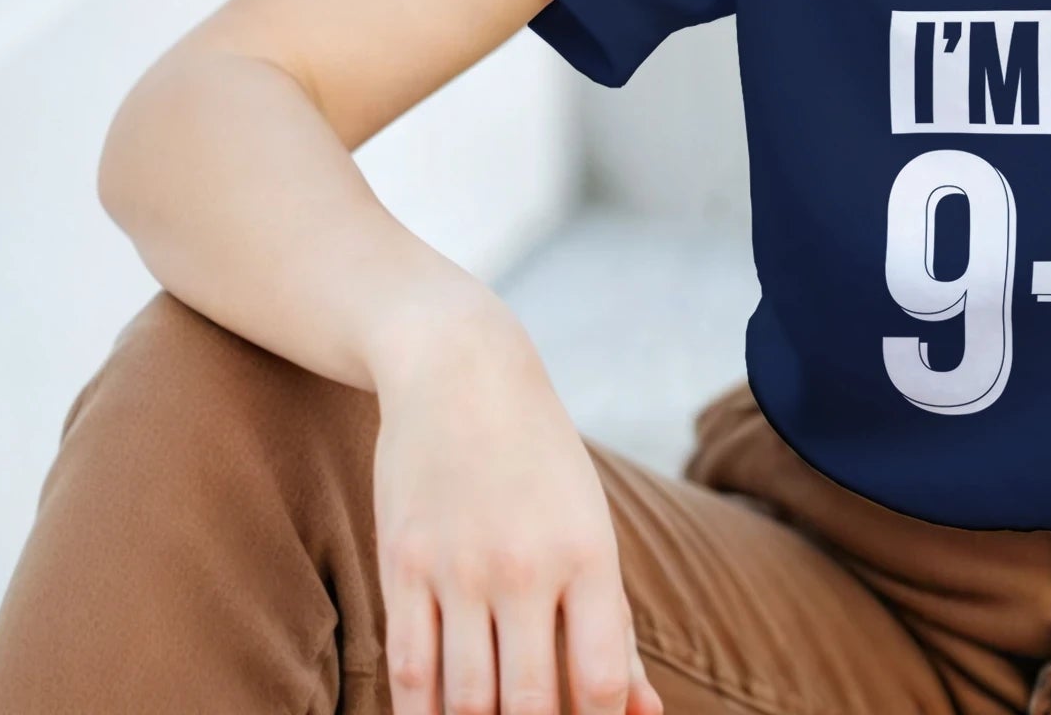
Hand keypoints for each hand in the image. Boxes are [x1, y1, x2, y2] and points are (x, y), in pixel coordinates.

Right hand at [369, 305, 664, 713]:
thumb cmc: (541, 461)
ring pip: (464, 702)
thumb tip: (648, 714)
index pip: (601, 680)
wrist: (461, 370)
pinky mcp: (402, 565)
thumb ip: (616, 626)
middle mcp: (525, 564)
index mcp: (588, 552)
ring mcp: (458, 567)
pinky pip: (406, 673)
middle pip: (530, 706)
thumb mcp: (592, 527)